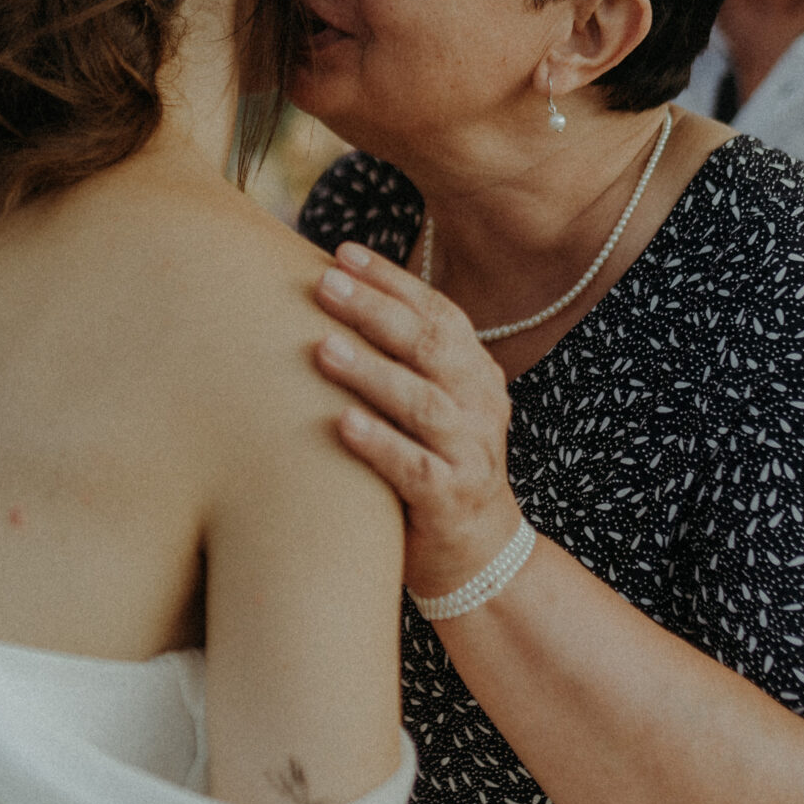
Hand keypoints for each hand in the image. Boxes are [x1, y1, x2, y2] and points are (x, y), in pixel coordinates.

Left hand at [313, 240, 526, 597]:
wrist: (477, 551)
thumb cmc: (432, 460)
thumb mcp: (427, 401)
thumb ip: (396, 356)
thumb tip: (327, 290)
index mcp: (474, 370)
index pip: (437, 312)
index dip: (392, 280)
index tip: (342, 252)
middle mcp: (479, 403)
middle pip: (431, 346)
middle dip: (377, 311)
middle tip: (326, 284)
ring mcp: (470, 452)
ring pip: (423, 404)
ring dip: (372, 373)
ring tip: (324, 348)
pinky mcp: (452, 499)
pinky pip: (415, 468)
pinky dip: (379, 443)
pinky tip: (343, 424)